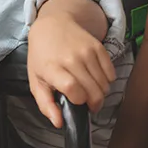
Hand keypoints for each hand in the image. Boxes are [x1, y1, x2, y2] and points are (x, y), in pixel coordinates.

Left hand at [26, 10, 115, 128]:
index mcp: (52, 68)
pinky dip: (106, 81)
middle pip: (93, 91)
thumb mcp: (36, 80)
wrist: (53, 24)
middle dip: (93, 103)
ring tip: (89, 89)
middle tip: (87, 102)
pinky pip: (111, 74)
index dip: (79, 101)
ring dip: (100, 93)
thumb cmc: (43, 56)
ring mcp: (86, 52)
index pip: (73, 89)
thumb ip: (45, 105)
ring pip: (104, 85)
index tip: (77, 103)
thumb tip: (59, 123)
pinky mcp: (98, 47)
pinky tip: (95, 78)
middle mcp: (71, 59)